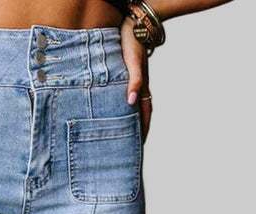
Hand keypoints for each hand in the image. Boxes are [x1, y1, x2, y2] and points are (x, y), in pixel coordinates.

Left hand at [120, 16, 152, 142]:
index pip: (144, 117)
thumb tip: (131, 102)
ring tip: (117, 136)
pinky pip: (123, 97)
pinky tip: (110, 113)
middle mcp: (138, 88)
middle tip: (126, 149)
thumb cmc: (132, 41)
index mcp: (142, 88)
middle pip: (138, 116)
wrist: (132, 22)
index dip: (141, 133)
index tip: (136, 149)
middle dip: (133, 132)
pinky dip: (119, 108)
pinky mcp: (124, 76)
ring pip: (130, 108)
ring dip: (126, 122)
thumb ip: (134, 81)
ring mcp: (132, 83)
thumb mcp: (133, 62)